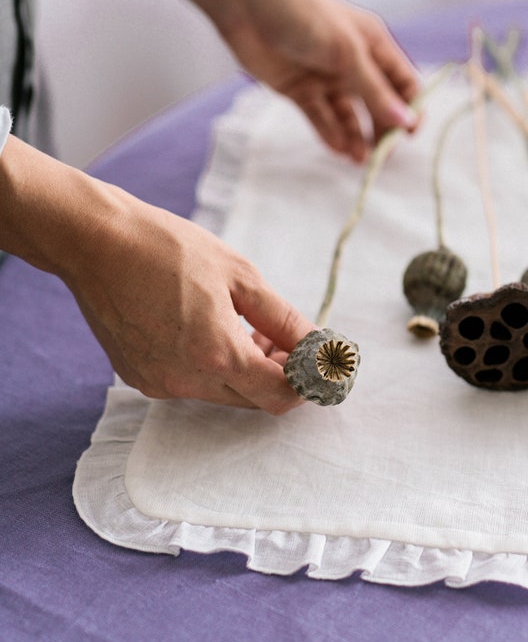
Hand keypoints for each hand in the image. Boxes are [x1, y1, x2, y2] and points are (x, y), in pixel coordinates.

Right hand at [0, 138, 312, 412]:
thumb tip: (316, 345)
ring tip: (242, 324)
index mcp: (216, 354)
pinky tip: (205, 328)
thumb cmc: (168, 248)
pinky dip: (209, 366)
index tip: (315, 361)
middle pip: (252, 399)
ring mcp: (158, 383)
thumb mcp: (239, 275)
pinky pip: (189, 384)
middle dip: (276, 373)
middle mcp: (185, 380)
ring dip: (243, 369)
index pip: (278, 396)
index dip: (306, 382)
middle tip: (281, 336)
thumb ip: (283, 318)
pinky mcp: (138, 377)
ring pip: (221, 393)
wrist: (96, 242)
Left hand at [124, 0, 420, 161]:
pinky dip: (330, 132)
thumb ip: (375, 91)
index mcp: (373, 44)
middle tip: (382, 153)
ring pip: (348, 115)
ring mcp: (325, 78)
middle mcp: (352, 63)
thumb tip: (407, 122)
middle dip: (382, 128)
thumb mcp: (346, 53)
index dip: (410, 107)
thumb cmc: (303, 15)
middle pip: (377, 103)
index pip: (402, 81)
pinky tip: (337, 148)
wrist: (246, 5)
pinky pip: (321, 117)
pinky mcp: (300, 90)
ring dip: (356, 136)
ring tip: (358, 158)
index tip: (411, 134)